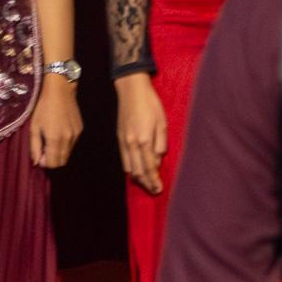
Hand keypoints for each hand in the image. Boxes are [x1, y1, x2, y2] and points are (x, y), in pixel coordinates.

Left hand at [31, 75, 82, 168]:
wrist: (60, 91)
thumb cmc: (43, 107)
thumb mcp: (34, 126)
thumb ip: (35, 147)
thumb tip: (36, 163)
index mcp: (55, 139)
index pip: (53, 164)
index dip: (45, 163)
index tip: (40, 155)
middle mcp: (67, 140)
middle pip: (62, 161)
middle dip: (52, 160)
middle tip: (44, 149)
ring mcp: (76, 135)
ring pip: (68, 154)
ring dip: (59, 153)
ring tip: (50, 140)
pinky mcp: (80, 130)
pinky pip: (72, 145)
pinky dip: (65, 145)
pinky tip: (59, 133)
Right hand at [116, 73, 165, 195]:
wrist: (131, 90)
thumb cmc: (150, 104)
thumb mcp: (162, 124)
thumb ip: (160, 145)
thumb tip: (157, 161)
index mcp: (144, 140)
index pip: (149, 168)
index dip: (154, 181)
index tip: (159, 190)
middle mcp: (131, 144)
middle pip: (137, 172)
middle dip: (146, 184)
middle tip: (155, 191)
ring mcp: (123, 142)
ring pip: (129, 168)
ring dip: (138, 178)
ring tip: (147, 183)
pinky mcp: (119, 138)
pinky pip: (124, 160)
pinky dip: (130, 169)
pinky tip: (136, 171)